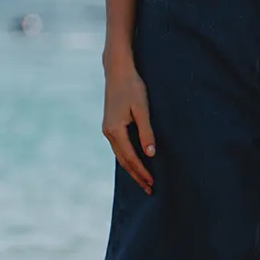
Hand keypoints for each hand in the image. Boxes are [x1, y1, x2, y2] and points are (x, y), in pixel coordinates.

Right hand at [102, 64, 155, 192]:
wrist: (117, 71)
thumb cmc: (132, 87)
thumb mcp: (142, 109)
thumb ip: (146, 132)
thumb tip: (150, 154)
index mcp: (115, 130)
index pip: (130, 157)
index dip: (141, 171)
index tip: (152, 183)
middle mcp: (108, 132)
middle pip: (123, 160)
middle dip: (136, 175)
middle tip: (149, 189)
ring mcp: (107, 129)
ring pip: (120, 155)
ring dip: (132, 168)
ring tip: (144, 180)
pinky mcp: (110, 125)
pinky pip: (119, 147)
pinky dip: (127, 158)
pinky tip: (135, 162)